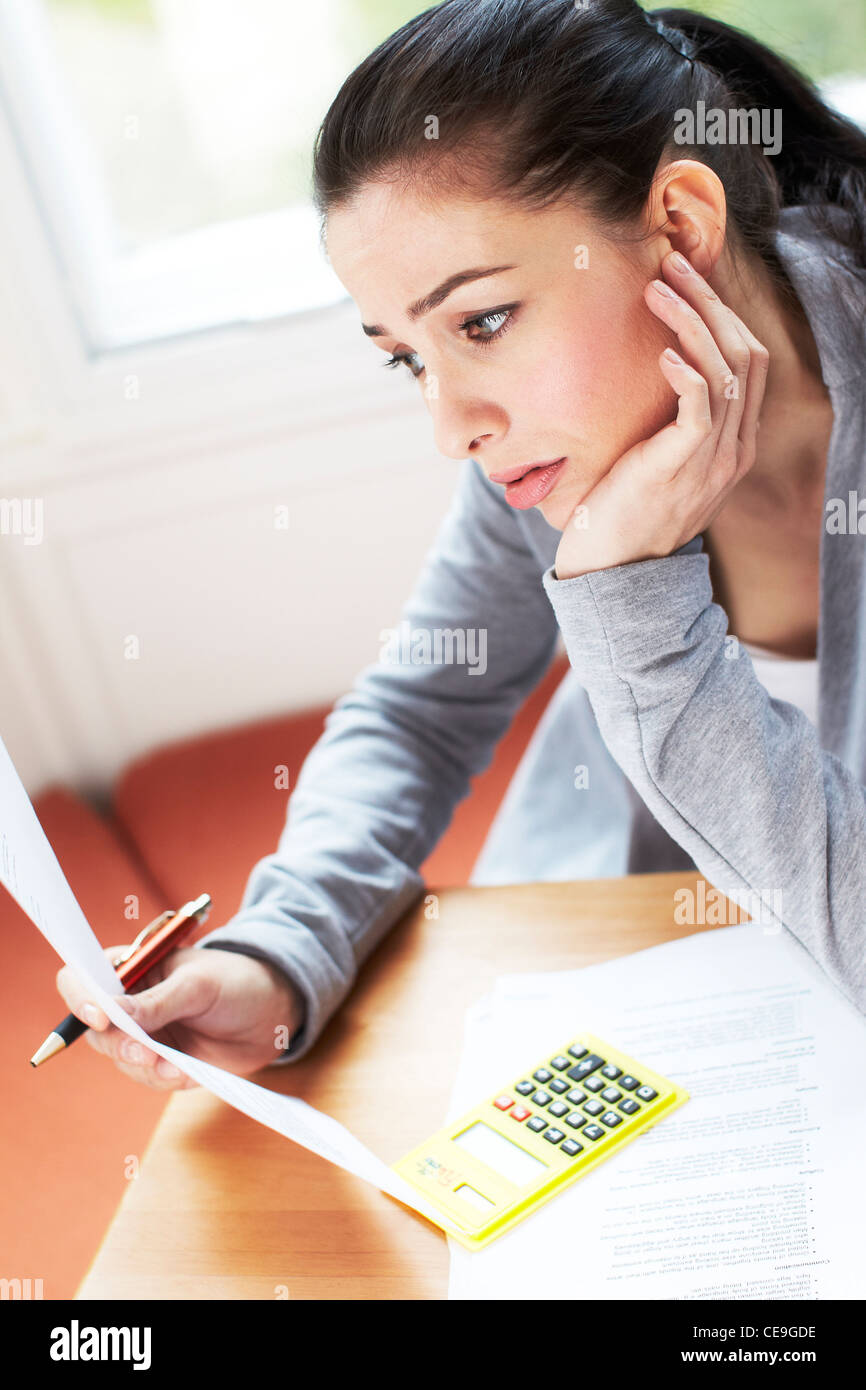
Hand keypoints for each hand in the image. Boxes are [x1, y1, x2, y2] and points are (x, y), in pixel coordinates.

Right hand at [55, 944, 306, 1089]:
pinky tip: (186, 1074)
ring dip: (144, 1066)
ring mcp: (145, 1032)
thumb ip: (155, 1002)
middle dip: (119, 1043)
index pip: (82, 977)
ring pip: (120, 1058)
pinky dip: (163, 1078)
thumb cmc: (238, 983)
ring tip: (177, 1068)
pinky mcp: (163, 1060)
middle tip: (147, 1053)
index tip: (100, 1018)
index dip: (81, 997)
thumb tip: (110, 1014)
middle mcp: (130, 1001)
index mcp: (133, 967)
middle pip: (95, 1028)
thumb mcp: (198, 986)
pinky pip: (147, 1076)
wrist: (273, 1014)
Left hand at [554, 249, 768, 578]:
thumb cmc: (621, 515)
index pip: (747, 360)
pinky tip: (661, 350)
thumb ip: (668, 425)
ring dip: (692, 321)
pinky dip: (687, 370)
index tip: (684, 278)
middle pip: (745, 353)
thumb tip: (651, 376)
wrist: (614, 576)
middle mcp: (733, 449)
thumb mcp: (654, 462)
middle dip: (711, 301)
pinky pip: (702, 406)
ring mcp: (713, 459)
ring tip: (656, 289)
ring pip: (726, 369)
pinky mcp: (683, 466)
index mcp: (732, 444)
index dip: (720, 311)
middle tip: (671, 265)